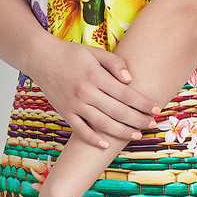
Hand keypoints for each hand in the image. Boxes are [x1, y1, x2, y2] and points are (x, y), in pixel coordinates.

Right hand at [25, 37, 160, 147]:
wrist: (41, 59)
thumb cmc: (72, 54)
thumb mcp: (95, 52)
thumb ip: (115, 63)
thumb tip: (131, 80)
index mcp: (95, 76)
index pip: (125, 94)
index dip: (142, 103)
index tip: (156, 108)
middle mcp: (85, 92)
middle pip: (118, 111)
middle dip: (138, 120)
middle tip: (152, 124)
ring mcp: (74, 105)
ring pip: (102, 123)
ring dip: (122, 132)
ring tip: (137, 135)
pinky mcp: (65, 112)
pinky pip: (80, 130)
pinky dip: (93, 139)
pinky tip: (107, 145)